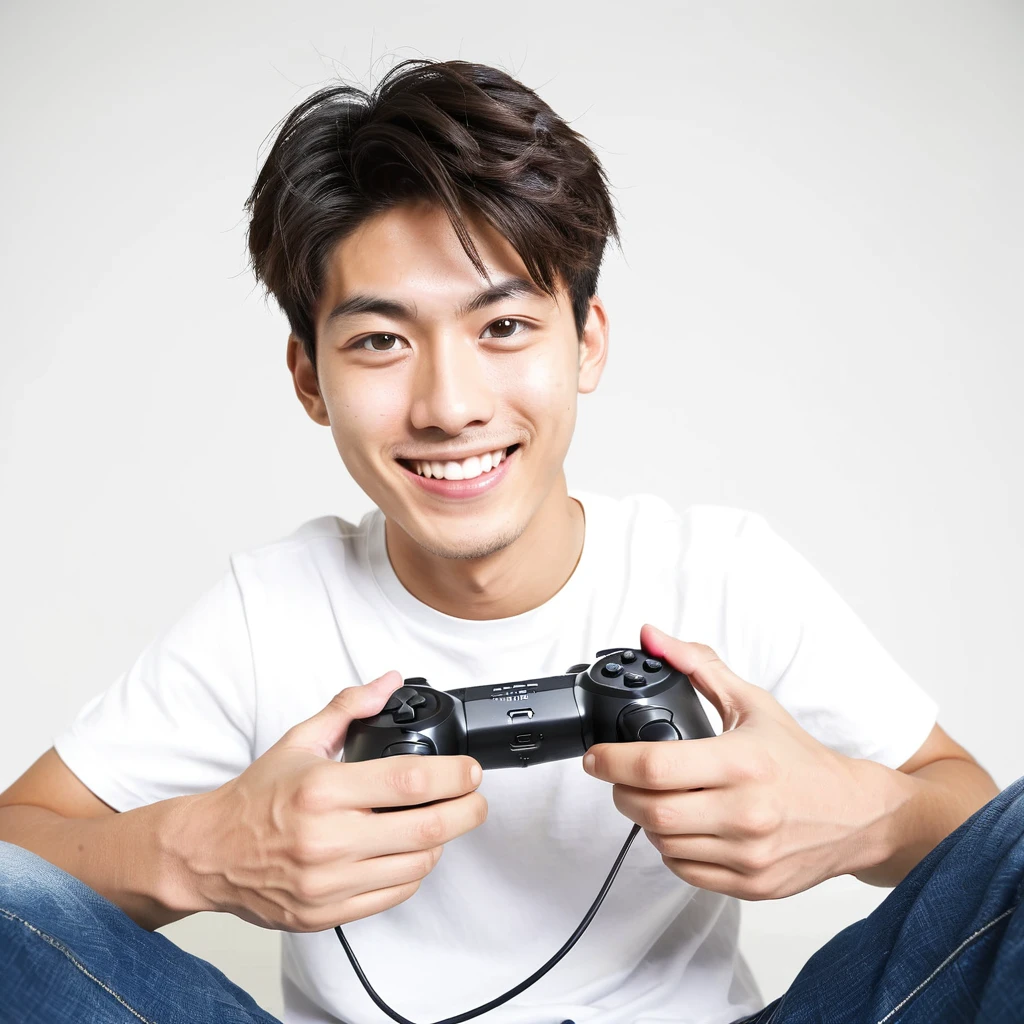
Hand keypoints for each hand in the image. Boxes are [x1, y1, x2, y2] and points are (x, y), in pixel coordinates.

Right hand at [168, 671, 486, 930]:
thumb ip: (347, 708)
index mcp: (322, 790)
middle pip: (426, 828)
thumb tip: (388, 682)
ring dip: (441, 843)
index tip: (471, 771)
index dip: (454, 776)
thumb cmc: (256, 798)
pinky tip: (411, 852)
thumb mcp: (299, 741)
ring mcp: (327, 882)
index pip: (409, 781)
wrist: (209, 853)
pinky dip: (413, 872)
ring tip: (442, 822)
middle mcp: (327, 839)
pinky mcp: (326, 913)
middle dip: (467, 812)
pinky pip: (393, 896)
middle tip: (476, 800)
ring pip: (416, 866)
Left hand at [583, 624, 881, 898]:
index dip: (611, 762)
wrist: (855, 815)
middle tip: (621, 779)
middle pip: (650, 810)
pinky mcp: (751, 884)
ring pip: (662, 843)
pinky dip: (672, 847)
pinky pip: (685, 870)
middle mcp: (744, 811)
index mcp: (741, 761)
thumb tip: (652, 637)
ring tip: (657, 798)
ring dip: (646, 820)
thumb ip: (697, 666)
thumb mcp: (751, 703)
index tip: (595, 758)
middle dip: (621, 792)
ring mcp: (748, 852)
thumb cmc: (800, 759)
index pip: (654, 766)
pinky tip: (684, 825)